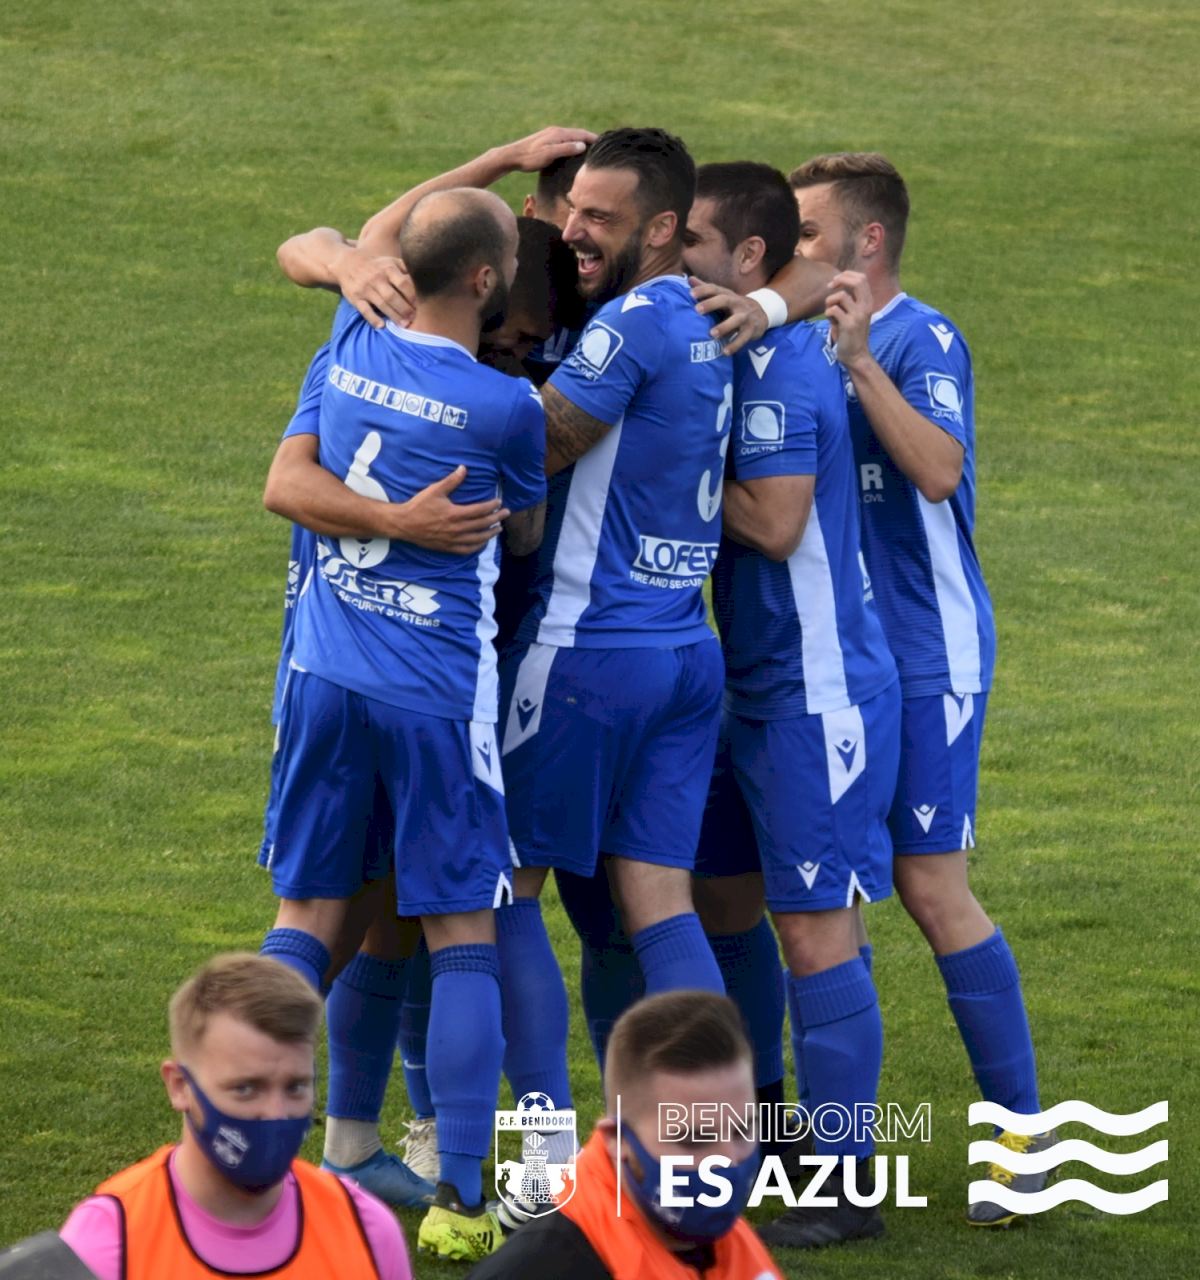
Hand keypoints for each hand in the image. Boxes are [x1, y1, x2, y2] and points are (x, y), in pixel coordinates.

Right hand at [335, 250, 415, 328]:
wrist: (346, 263)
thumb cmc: (375, 265)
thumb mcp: (390, 261)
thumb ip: (405, 269)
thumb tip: (423, 279)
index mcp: (388, 269)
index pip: (403, 283)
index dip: (413, 296)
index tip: (421, 306)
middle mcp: (376, 278)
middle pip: (393, 296)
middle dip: (405, 309)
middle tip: (414, 319)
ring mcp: (365, 289)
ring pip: (381, 305)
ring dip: (394, 316)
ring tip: (404, 325)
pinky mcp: (355, 298)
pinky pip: (365, 310)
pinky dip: (373, 319)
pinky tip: (382, 326)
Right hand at [388, 466, 509, 554]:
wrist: (404, 524)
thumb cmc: (419, 505)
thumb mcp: (435, 490)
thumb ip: (451, 481)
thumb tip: (464, 468)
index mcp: (455, 513)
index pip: (479, 510)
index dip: (491, 506)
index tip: (499, 502)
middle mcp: (456, 528)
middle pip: (482, 524)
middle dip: (496, 518)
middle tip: (506, 514)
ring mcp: (453, 540)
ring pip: (477, 539)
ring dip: (490, 533)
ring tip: (499, 529)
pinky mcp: (447, 547)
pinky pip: (466, 549)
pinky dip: (477, 546)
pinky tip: (482, 543)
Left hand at [500, 125, 596, 173]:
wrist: (511, 156)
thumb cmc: (529, 158)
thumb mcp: (549, 155)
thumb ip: (565, 149)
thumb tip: (582, 145)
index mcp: (558, 133)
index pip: (581, 133)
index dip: (593, 138)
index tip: (604, 143)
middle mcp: (555, 131)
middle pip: (577, 133)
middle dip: (589, 138)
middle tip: (601, 145)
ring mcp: (550, 134)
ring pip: (571, 136)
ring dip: (581, 140)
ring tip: (591, 147)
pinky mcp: (546, 140)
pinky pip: (564, 139)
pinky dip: (573, 142)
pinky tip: (573, 149)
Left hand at [689, 278, 766, 354]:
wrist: (762, 312)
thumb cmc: (734, 305)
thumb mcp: (723, 296)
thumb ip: (707, 290)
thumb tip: (689, 279)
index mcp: (728, 294)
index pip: (715, 289)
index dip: (703, 290)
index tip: (690, 294)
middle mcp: (737, 303)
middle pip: (724, 300)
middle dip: (711, 304)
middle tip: (697, 310)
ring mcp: (745, 316)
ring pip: (736, 320)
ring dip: (724, 326)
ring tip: (712, 334)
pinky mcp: (751, 330)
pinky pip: (743, 338)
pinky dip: (734, 345)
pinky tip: (725, 352)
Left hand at [825, 271, 874, 368]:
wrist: (856, 355)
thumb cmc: (850, 334)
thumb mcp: (853, 313)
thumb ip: (849, 299)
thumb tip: (836, 282)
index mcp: (868, 302)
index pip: (862, 278)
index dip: (847, 275)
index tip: (835, 281)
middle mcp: (866, 306)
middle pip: (857, 281)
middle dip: (840, 279)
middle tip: (830, 286)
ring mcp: (859, 315)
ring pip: (841, 296)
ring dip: (830, 302)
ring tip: (830, 313)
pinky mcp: (849, 325)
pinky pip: (833, 310)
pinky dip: (828, 314)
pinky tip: (831, 322)